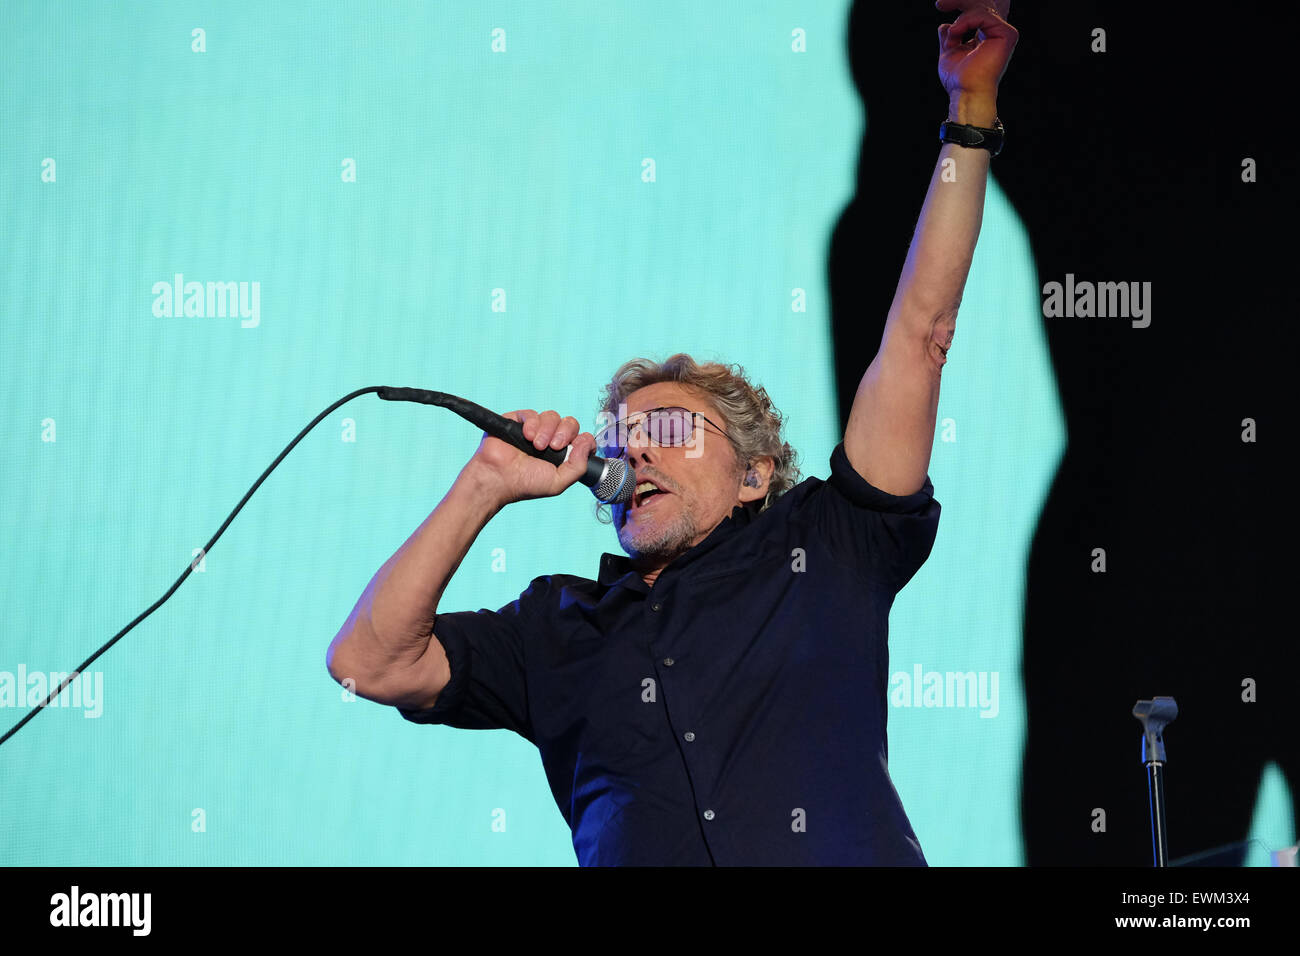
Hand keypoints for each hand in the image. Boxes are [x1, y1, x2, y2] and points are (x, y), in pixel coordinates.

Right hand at [467, 408, 596, 504]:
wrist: (499, 479)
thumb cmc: (525, 484)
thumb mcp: (559, 482)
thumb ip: (579, 466)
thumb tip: (587, 443)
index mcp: (562, 453)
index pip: (581, 437)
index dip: (582, 440)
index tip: (575, 447)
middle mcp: (550, 439)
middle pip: (569, 423)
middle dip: (565, 432)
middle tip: (554, 446)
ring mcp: (534, 430)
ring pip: (552, 416)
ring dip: (547, 430)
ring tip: (536, 445)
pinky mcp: (517, 421)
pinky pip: (531, 413)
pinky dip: (532, 423)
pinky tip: (527, 436)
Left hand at [936, 0, 1017, 102]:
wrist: (966, 92)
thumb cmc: (958, 80)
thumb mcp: (949, 53)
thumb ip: (950, 37)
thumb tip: (945, 26)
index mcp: (986, 38)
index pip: (976, 13)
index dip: (960, 5)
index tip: (939, 5)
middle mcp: (997, 34)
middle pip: (981, 6)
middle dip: (959, 2)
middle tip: (940, 4)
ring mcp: (1004, 34)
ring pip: (980, 9)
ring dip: (960, 21)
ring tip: (951, 37)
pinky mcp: (1007, 34)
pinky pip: (984, 15)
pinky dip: (966, 21)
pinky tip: (956, 33)